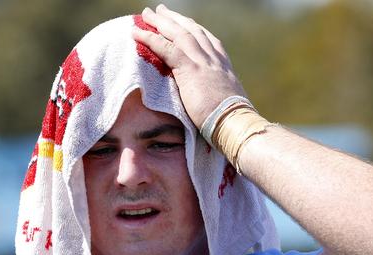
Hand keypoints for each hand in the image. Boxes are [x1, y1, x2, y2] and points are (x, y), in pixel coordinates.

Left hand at [133, 4, 246, 127]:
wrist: (235, 124)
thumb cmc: (231, 123)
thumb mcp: (225, 104)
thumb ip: (216, 96)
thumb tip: (211, 101)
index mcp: (223, 66)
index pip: (207, 40)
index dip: (192, 29)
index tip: (183, 23)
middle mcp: (214, 59)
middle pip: (192, 30)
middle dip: (175, 19)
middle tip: (160, 10)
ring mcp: (203, 62)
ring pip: (178, 33)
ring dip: (161, 22)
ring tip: (147, 13)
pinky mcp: (190, 70)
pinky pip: (166, 48)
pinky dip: (150, 38)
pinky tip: (137, 32)